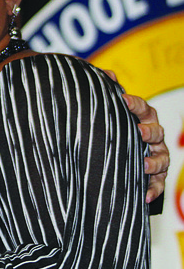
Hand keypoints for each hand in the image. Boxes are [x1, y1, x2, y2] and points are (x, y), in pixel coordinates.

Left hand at [105, 69, 168, 202]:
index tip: (123, 100)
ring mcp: (155, 155)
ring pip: (162, 159)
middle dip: (149, 133)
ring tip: (144, 166)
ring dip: (154, 163)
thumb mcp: (107, 110)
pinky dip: (153, 189)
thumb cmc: (111, 124)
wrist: (109, 150)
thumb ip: (108, 92)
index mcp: (142, 117)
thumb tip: (107, 73)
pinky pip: (158, 183)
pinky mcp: (153, 175)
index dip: (135, 104)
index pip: (143, 108)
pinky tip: (145, 195)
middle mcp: (152, 136)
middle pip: (157, 132)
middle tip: (139, 132)